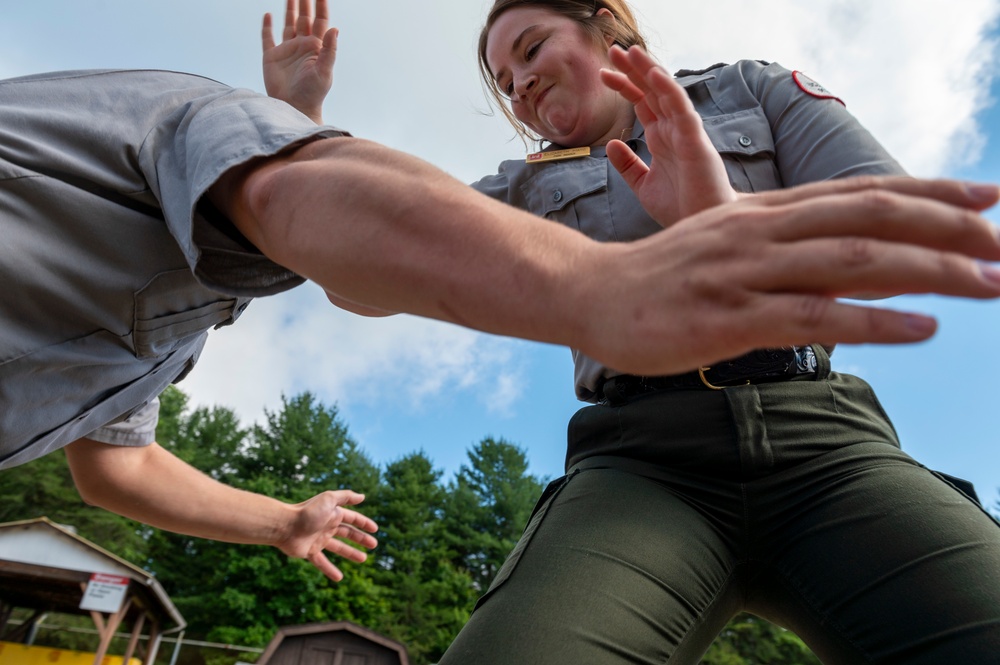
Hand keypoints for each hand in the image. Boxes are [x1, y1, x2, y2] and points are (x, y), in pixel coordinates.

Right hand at [262, 0, 337, 123]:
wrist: (294, 108)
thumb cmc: (312, 93)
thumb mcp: (324, 72)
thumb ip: (330, 50)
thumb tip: (335, 28)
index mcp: (316, 48)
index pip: (320, 22)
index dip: (321, 6)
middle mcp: (302, 46)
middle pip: (304, 18)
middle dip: (305, 3)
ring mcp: (287, 51)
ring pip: (288, 24)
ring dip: (290, 10)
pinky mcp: (271, 57)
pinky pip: (268, 38)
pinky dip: (267, 26)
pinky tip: (268, 16)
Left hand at [277, 490, 378, 581]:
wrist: (284, 526)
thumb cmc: (307, 511)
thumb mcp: (329, 499)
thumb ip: (346, 497)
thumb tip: (363, 496)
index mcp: (332, 514)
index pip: (352, 518)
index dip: (364, 523)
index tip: (375, 529)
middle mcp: (327, 526)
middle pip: (348, 533)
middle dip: (361, 538)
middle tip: (374, 545)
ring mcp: (319, 540)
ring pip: (339, 548)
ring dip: (351, 553)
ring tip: (363, 559)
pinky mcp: (310, 552)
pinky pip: (322, 563)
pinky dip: (330, 570)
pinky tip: (339, 578)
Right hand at [583, 177, 999, 373]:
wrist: (591, 293)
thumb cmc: (663, 280)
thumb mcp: (728, 250)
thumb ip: (788, 252)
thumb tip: (855, 265)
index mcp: (763, 212)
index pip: (858, 194)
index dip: (927, 193)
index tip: (987, 198)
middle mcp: (762, 230)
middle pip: (870, 217)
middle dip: (947, 226)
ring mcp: (745, 271)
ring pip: (853, 260)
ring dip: (931, 271)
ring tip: (992, 282)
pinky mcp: (729, 318)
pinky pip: (813, 316)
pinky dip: (875, 321)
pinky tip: (923, 328)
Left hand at [600, 45, 736, 226]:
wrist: (699, 227)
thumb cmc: (680, 207)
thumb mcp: (643, 186)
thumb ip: (628, 165)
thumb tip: (611, 145)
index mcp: (662, 138)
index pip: (642, 102)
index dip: (625, 85)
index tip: (603, 73)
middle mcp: (673, 130)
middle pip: (652, 90)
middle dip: (633, 69)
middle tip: (613, 49)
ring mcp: (685, 133)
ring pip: (666, 93)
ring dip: (649, 70)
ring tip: (631, 51)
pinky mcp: (695, 141)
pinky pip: (681, 109)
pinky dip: (668, 90)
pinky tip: (653, 75)